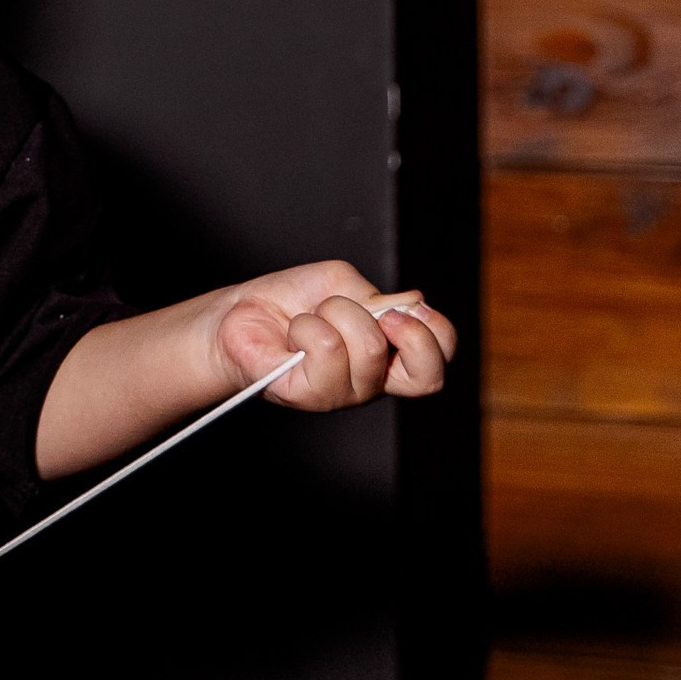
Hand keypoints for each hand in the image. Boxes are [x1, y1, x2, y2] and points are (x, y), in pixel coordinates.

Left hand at [210, 260, 455, 410]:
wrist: (241, 312)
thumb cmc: (292, 300)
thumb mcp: (342, 284)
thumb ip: (377, 295)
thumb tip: (410, 306)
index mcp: (388, 354)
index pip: (439, 360)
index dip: (436, 333)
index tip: (408, 307)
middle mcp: (372, 381)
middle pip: (425, 379)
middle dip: (407, 334)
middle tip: (377, 314)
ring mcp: (342, 394)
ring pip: (367, 348)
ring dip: (338, 312)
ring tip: (314, 314)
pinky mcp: (309, 395)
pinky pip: (326, 348)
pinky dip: (309, 324)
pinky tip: (294, 328)